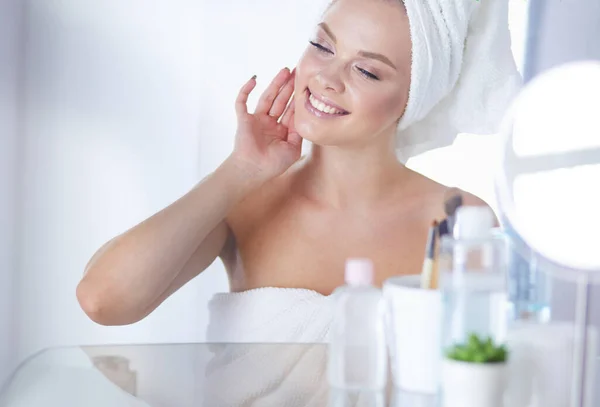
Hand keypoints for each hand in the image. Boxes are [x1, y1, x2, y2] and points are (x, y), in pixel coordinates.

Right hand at [229, 68, 301, 182]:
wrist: (253, 171)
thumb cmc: (273, 164)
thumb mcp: (293, 149)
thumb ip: (299, 133)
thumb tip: (304, 118)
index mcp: (281, 130)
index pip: (291, 110)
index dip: (298, 98)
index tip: (306, 84)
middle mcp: (270, 123)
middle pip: (281, 100)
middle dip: (289, 86)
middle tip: (297, 71)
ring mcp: (257, 120)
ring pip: (267, 98)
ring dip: (275, 84)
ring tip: (285, 71)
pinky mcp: (244, 119)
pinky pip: (242, 102)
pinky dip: (246, 90)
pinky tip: (254, 79)